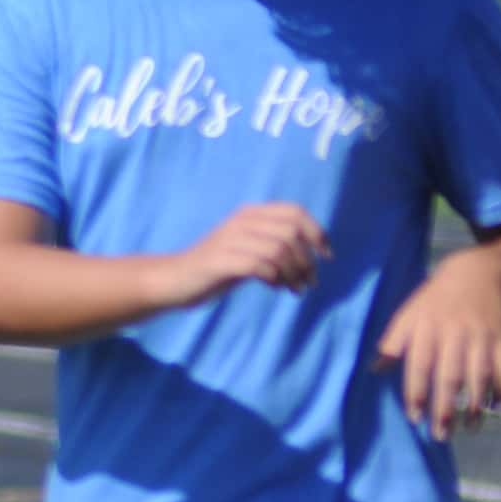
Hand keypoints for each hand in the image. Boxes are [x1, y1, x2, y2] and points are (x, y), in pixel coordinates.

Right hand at [161, 201, 327, 308]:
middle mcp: (242, 221)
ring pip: (280, 249)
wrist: (173, 280)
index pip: (295, 212)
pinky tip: (276, 288)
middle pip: (291, 231)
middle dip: (308, 259)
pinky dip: (276, 278)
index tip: (326, 256)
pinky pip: (261, 265)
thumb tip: (310, 254)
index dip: (317, 232)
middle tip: (310, 281)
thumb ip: (272, 245)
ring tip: (296, 289)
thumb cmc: (214, 268)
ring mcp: (230, 240)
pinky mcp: (222, 261)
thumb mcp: (247, 250)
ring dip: (295, 273)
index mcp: (250, 214)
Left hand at [375, 255, 500, 441]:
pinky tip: (496, 408)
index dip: (417, 392)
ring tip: (470, 427)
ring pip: (481, 374)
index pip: (420, 365)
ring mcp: (482, 335)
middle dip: (446, 408)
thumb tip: (373, 370)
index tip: (414, 418)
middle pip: (451, 375)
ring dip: (476, 404)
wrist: (478, 274)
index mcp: (428, 327)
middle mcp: (456, 331)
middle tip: (441, 435)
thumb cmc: (435, 302)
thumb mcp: (409, 313)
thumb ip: (393, 342)